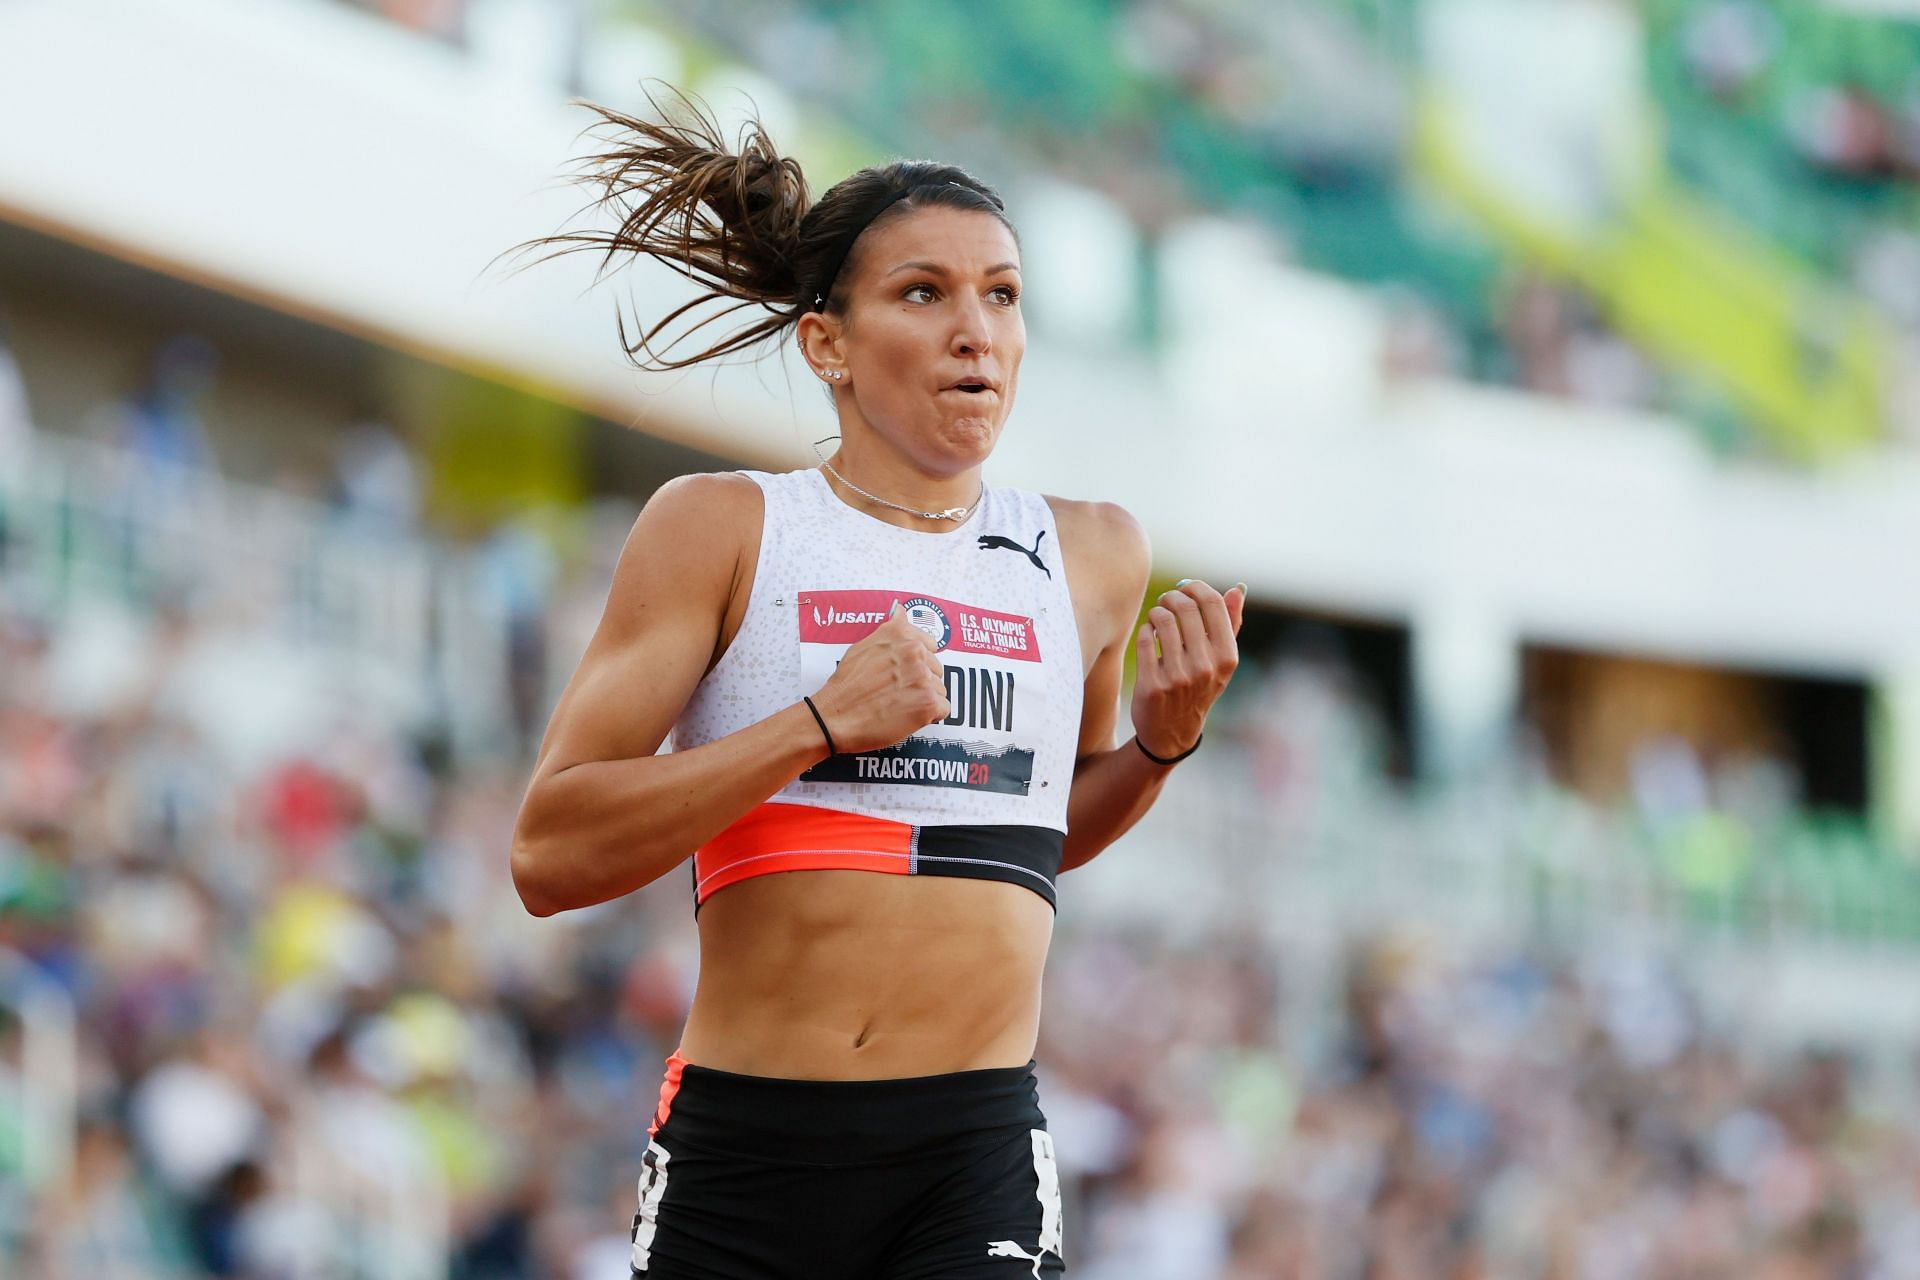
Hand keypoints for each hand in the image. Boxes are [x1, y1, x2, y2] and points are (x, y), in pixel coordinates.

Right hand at [809, 603, 951, 753]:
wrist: (836, 717)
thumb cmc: (846, 685)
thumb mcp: (863, 645)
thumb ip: (889, 630)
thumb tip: (900, 610)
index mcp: (901, 635)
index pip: (931, 646)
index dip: (918, 663)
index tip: (904, 672)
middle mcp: (915, 651)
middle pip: (936, 669)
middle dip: (921, 681)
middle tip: (896, 692)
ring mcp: (924, 676)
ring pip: (940, 689)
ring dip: (924, 699)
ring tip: (898, 704)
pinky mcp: (929, 702)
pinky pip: (943, 708)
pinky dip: (929, 716)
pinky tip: (907, 716)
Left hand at [1132, 579, 1243, 758]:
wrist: (1171, 733)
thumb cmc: (1198, 687)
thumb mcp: (1221, 662)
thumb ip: (1231, 624)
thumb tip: (1238, 589)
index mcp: (1227, 658)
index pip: (1213, 603)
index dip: (1195, 587)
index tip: (1185, 587)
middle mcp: (1205, 667)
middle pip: (1185, 608)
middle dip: (1171, 597)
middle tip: (1166, 600)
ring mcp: (1178, 677)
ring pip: (1161, 620)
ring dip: (1156, 613)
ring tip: (1156, 619)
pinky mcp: (1152, 685)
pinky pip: (1144, 639)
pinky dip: (1144, 631)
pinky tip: (1148, 636)